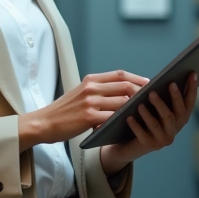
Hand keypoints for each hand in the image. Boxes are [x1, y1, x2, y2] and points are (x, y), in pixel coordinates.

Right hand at [18, 70, 148, 150]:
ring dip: (136, 106)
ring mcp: (90, 102)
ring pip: (122, 101)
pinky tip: (132, 123)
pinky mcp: (89, 117)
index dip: (137, 78)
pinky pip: (113, 117)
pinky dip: (124, 119)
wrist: (44, 123)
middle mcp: (91, 88)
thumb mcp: (80, 94)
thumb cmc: (64, 111)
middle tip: (154, 97)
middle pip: (124, 85)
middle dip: (142, 91)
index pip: (120, 74)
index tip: (149, 83)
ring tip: (147, 111)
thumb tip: (124, 93)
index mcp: (90, 80)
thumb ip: (99, 91)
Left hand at [99, 72, 197, 174]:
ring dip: (150, 112)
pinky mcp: (149, 145)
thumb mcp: (154, 106)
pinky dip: (136, 125)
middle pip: (177, 113)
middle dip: (175, 98)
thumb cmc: (143, 117)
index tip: (193, 73)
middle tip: (170, 84)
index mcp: (179, 118)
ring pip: (159, 124)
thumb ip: (161, 95)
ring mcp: (163, 139)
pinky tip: (129, 117)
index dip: (192, 88)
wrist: (129, 143)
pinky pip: (143, 134)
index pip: (189, 102)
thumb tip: (165, 77)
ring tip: (141, 103)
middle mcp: (174, 129)